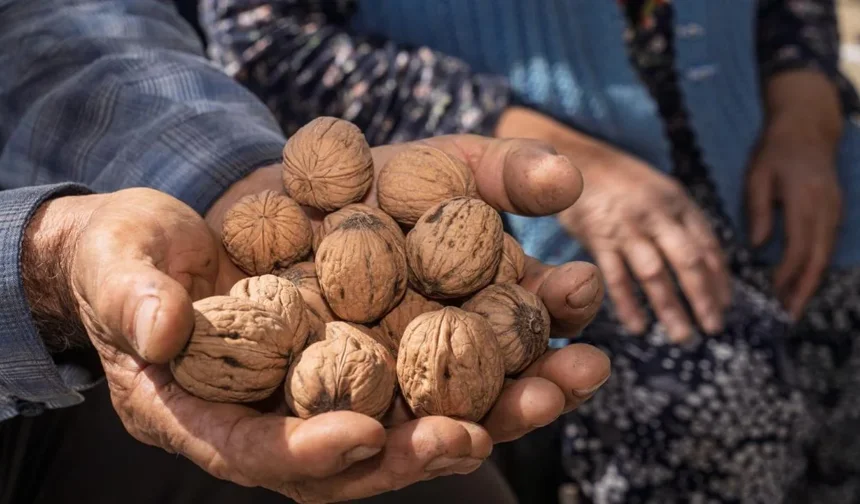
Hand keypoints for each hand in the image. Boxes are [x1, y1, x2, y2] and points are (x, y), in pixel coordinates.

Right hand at [28, 135, 608, 502]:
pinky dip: (494, 345)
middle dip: (431, 443)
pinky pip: (437, 352)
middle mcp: (288, 411)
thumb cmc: (129, 260)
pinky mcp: (376, 338)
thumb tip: (163, 327)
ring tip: (565, 376)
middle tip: (493, 429)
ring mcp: (339, 378)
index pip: (264, 451)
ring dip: (497, 400)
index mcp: (215, 415)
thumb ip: (132, 297)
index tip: (365, 439)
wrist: (171, 238)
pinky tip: (550, 323)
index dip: (311, 454)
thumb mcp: (117, 270)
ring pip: (421, 407)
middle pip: (367, 449)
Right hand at [494, 107, 729, 342]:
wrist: (574, 163)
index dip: (720, 278)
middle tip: (714, 328)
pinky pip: (617, 277)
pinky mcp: (599, 239)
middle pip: (688, 261)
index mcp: (678, 203)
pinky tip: (638, 327)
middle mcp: (657, 215)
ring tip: (682, 336)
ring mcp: (627, 228)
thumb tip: (702, 261)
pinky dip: (628, 305)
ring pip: (655, 274)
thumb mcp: (658, 192)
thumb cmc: (619, 182)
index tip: (726, 306)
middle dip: (704, 297)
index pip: (708, 244)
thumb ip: (679, 222)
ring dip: (671, 308)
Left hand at [749, 71, 843, 318]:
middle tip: (789, 315)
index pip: (798, 247)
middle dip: (804, 289)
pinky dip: (816, 267)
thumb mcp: (758, 175)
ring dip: (811, 282)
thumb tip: (757, 245)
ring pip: (825, 255)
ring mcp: (834, 211)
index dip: (787, 274)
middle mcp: (825, 210)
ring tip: (794, 306)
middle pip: (818, 259)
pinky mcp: (835, 211)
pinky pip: (827, 245)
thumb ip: (758, 210)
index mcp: (804, 201)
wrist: (808, 126)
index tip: (773, 295)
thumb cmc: (776, 150)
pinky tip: (802, 281)